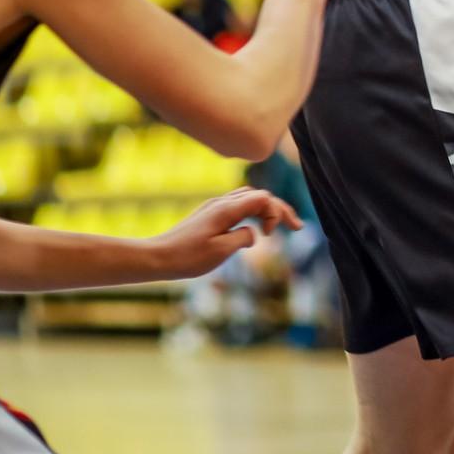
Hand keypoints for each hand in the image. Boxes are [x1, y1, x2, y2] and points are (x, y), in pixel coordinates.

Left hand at [150, 189, 301, 278]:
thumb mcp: (221, 251)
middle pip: (260, 196)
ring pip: (249, 198)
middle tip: (298, 227)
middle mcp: (221, 203)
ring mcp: (214, 207)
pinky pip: (239, 206)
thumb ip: (244, 237)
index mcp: (226, 209)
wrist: (156, 258)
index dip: (276, 213)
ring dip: (267, 210)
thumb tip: (253, 233)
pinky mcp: (209, 215)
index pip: (263, 198)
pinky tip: (255, 227)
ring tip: (280, 226)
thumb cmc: (187, 257)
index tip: (270, 236)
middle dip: (280, 210)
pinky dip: (253, 213)